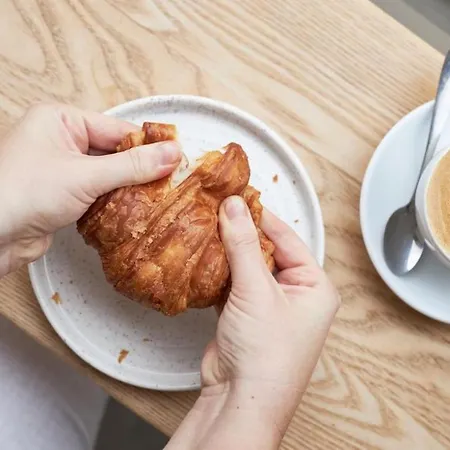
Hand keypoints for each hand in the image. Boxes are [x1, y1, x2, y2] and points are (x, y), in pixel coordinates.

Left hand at [0, 103, 180, 275]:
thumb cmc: (22, 193)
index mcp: (62, 120)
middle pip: (115, 152)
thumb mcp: (85, 175)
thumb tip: (172, 154)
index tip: (177, 157)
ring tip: (160, 196)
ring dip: (130, 187)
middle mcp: (62, 141)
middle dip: (141, 168)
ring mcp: (63, 169)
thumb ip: (132, 165)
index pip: (117, 129)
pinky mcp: (65, 195)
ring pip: (109, 175)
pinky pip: (100, 193)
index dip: (149, 144)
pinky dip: (117, 202)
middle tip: (172, 181)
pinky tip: (136, 209)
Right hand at [166, 197, 338, 449]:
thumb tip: (234, 207)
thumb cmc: (267, 356)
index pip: (287, 238)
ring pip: (247, 268)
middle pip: (266, 252)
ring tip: (208, 228)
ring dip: (228, 253)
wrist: (240, 399)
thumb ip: (243, 244)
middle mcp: (296, 295)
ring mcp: (269, 306)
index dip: (261, 217)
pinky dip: (219, 273)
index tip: (238, 198)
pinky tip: (205, 258)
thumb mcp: (257, 290)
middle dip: (241, 235)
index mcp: (314, 287)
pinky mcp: (245, 316)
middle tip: (218, 211)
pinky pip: (233, 284)